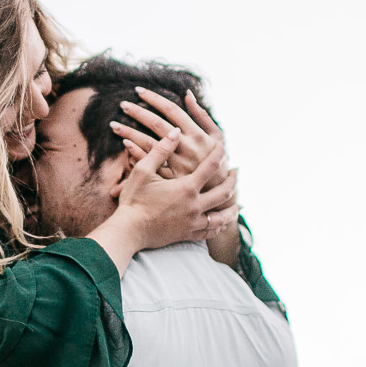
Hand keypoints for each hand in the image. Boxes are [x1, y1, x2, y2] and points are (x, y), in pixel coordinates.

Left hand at [111, 88, 231, 189]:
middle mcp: (187, 148)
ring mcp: (177, 164)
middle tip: (122, 104)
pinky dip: (136, 153)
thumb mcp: (216, 137)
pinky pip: (150, 165)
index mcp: (197, 134)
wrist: (218, 193)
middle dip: (138, 112)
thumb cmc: (216, 160)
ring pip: (149, 143)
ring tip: (114, 124)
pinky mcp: (169, 179)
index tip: (138, 91)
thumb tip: (188, 94)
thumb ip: (202, 115)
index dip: (154, 99)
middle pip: (157, 124)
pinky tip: (125, 144)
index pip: (172, 110)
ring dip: (130, 132)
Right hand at [113, 131, 239, 247]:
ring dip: (232, 209)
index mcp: (186, 188)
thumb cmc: (134, 199)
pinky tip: (221, 224)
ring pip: (221, 217)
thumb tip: (174, 131)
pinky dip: (218, 227)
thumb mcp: (143, 170)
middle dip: (233, 182)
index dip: (219, 154)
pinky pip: (210, 233)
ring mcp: (192, 222)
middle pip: (224, 193)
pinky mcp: (187, 235)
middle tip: (235, 173)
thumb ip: (160, 150)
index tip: (224, 147)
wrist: (128, 231)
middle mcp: (194, 206)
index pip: (211, 167)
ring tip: (237, 204)